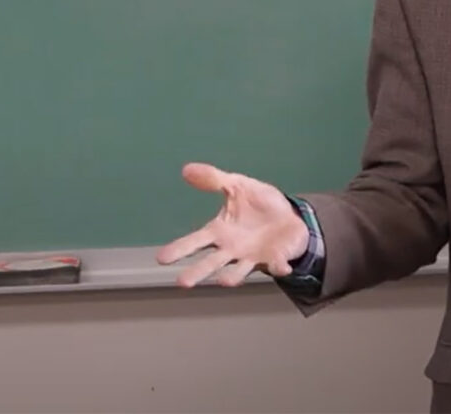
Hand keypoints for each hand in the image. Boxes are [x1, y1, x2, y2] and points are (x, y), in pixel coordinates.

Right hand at [156, 162, 310, 287]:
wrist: (289, 215)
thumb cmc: (259, 204)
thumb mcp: (239, 186)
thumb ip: (215, 180)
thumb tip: (186, 169)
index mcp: (220, 231)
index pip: (195, 240)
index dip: (179, 249)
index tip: (161, 258)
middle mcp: (231, 249)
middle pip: (211, 262)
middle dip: (198, 272)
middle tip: (182, 282)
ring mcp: (252, 257)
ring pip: (238, 271)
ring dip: (232, 277)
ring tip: (223, 281)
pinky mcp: (275, 259)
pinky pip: (276, 265)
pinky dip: (278, 266)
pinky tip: (281, 267)